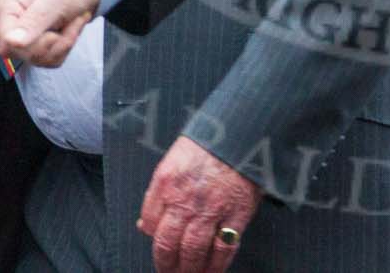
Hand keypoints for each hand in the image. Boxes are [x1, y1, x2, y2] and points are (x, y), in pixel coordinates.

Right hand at [0, 0, 100, 66]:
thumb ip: (34, 19)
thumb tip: (12, 41)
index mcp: (9, 6)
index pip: (5, 41)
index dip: (29, 44)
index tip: (51, 33)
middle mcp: (13, 23)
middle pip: (22, 54)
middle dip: (52, 43)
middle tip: (69, 21)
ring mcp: (25, 36)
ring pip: (39, 59)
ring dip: (63, 44)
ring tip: (73, 21)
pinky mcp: (39, 46)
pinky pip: (51, 60)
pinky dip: (66, 47)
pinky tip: (71, 28)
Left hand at [140, 135, 262, 272]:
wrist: (244, 131)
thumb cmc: (209, 143)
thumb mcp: (174, 160)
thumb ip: (158, 193)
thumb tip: (145, 224)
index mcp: (166, 183)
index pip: (149, 221)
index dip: (152, 236)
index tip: (160, 245)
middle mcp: (185, 200)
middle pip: (167, 244)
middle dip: (166, 264)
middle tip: (168, 272)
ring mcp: (211, 210)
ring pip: (193, 252)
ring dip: (189, 269)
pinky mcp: (236, 215)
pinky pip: (224, 249)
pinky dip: (217, 265)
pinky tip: (212, 270)